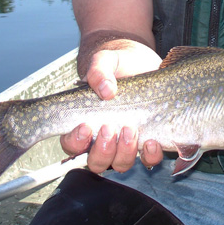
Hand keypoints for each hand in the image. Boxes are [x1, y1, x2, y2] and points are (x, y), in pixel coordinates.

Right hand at [60, 48, 162, 172]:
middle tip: (110, 128)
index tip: (85, 126)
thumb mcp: (105, 61)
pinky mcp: (148, 141)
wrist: (143, 62)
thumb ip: (99, 71)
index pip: (72, 144)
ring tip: (131, 130)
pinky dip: (150, 155)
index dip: (75, 141)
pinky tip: (152, 141)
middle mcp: (103, 139)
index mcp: (84, 124)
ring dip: (124, 153)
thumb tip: (106, 90)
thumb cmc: (117, 64)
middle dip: (102, 150)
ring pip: (120, 164)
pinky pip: (148, 160)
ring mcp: (125, 143)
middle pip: (95, 161)